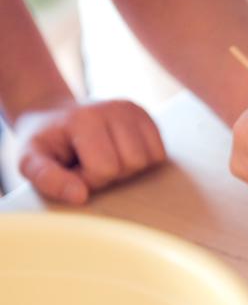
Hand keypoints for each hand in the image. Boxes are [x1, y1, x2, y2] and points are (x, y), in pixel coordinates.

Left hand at [15, 100, 165, 203]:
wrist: (53, 114)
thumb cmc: (45, 141)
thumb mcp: (30, 160)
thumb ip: (48, 179)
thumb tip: (80, 196)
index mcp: (86, 118)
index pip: (106, 168)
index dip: (89, 179)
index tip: (73, 170)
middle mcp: (116, 109)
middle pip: (133, 163)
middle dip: (111, 174)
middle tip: (89, 164)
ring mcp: (134, 110)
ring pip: (151, 159)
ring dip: (129, 168)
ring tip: (105, 159)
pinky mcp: (146, 117)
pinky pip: (160, 152)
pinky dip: (143, 160)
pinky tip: (120, 153)